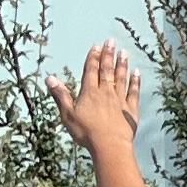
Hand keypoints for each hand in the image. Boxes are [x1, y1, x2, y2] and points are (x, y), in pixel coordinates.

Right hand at [50, 40, 140, 155]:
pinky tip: (136, 73)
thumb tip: (50, 78)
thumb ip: (60, 95)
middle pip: (107, 71)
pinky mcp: (131, 110)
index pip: (91, 71)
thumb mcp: (67, 114)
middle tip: (111, 41)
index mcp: (89, 93)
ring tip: (124, 52)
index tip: (96, 46)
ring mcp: (120, 100)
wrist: (109, 145)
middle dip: (108, 55)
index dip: (93, 57)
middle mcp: (106, 93)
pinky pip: (133, 92)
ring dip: (122, 65)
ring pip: (121, 78)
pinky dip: (135, 82)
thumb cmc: (86, 132)